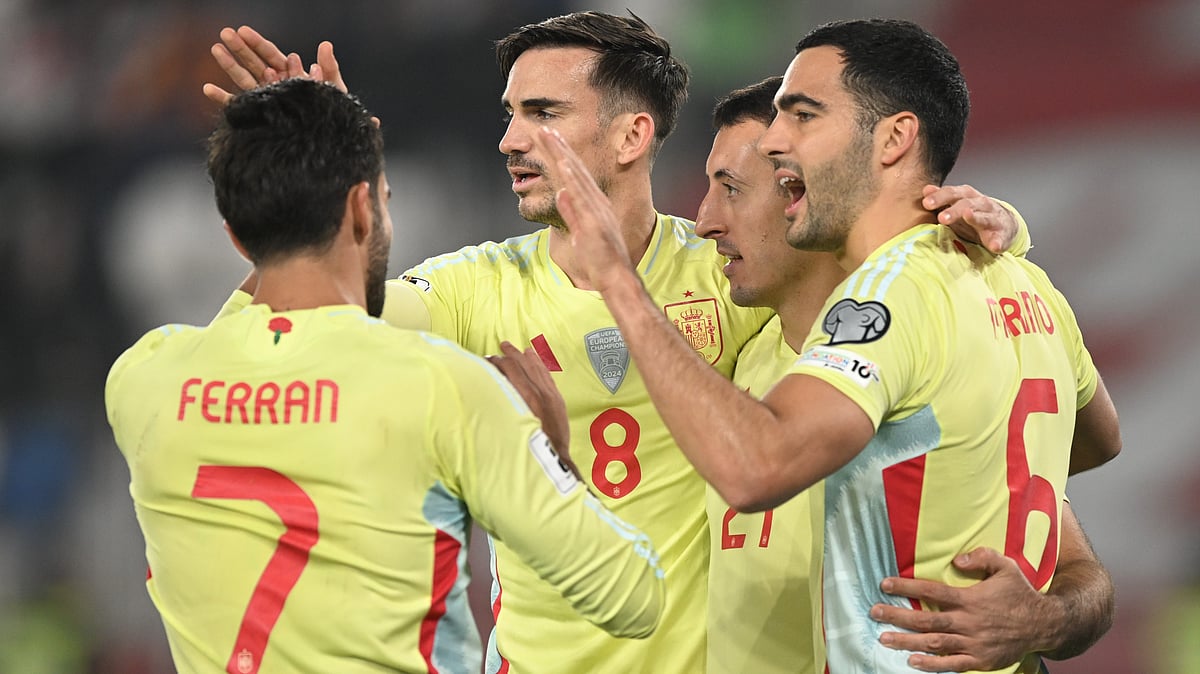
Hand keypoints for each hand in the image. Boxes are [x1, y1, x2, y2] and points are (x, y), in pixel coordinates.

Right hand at [202, 26, 347, 105]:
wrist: (331, 143)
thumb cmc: (336, 116)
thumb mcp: (335, 90)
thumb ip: (328, 68)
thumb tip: (325, 44)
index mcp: (291, 75)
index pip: (271, 54)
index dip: (257, 43)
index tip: (243, 31)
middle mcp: (276, 86)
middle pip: (254, 63)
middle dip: (240, 48)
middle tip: (225, 33)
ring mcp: (267, 101)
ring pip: (244, 79)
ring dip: (229, 65)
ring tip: (215, 49)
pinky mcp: (260, 116)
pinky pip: (239, 107)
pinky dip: (223, 98)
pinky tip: (208, 89)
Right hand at [486, 341, 576, 476]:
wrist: (554, 459)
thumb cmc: (527, 448)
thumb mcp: (511, 427)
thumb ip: (503, 406)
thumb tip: (489, 388)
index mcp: (527, 398)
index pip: (511, 371)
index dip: (498, 363)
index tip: (487, 360)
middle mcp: (540, 393)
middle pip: (523, 366)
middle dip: (510, 355)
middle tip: (501, 346)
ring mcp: (551, 394)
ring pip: (536, 368)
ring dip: (524, 357)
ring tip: (514, 348)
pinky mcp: (557, 399)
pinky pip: (546, 375)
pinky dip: (539, 364)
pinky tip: (533, 356)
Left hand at [530, 126, 637, 292]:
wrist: (616, 277)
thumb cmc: (600, 259)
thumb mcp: (581, 232)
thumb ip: (571, 213)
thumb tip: (561, 195)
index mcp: (593, 204)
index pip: (575, 176)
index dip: (563, 156)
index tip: (550, 141)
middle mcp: (596, 202)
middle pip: (575, 170)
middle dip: (559, 148)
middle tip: (544, 130)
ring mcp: (596, 210)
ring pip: (577, 177)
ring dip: (563, 156)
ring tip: (551, 138)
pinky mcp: (594, 220)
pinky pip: (581, 196)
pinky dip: (572, 179)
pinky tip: (562, 164)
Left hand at [871, 547, 1049, 671]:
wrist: (1045, 624)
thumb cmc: (1021, 593)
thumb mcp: (1005, 566)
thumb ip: (981, 557)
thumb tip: (956, 559)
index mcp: (971, 598)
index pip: (932, 591)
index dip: (906, 587)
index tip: (884, 584)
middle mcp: (969, 622)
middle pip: (926, 619)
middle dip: (897, 616)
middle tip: (874, 612)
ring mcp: (974, 643)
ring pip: (934, 643)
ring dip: (907, 641)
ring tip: (884, 638)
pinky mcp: (981, 660)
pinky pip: (952, 664)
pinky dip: (932, 665)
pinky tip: (912, 661)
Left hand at [922, 184, 1016, 253]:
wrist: (1005, 223)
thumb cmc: (974, 214)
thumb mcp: (958, 204)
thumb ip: (942, 198)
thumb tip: (926, 189)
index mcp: (967, 196)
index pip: (952, 193)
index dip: (940, 197)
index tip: (926, 203)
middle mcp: (981, 204)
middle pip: (967, 203)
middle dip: (954, 210)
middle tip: (942, 217)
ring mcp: (994, 218)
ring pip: (984, 217)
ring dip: (975, 218)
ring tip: (967, 216)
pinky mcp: (1002, 234)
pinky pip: (1000, 238)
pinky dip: (997, 242)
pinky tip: (994, 246)